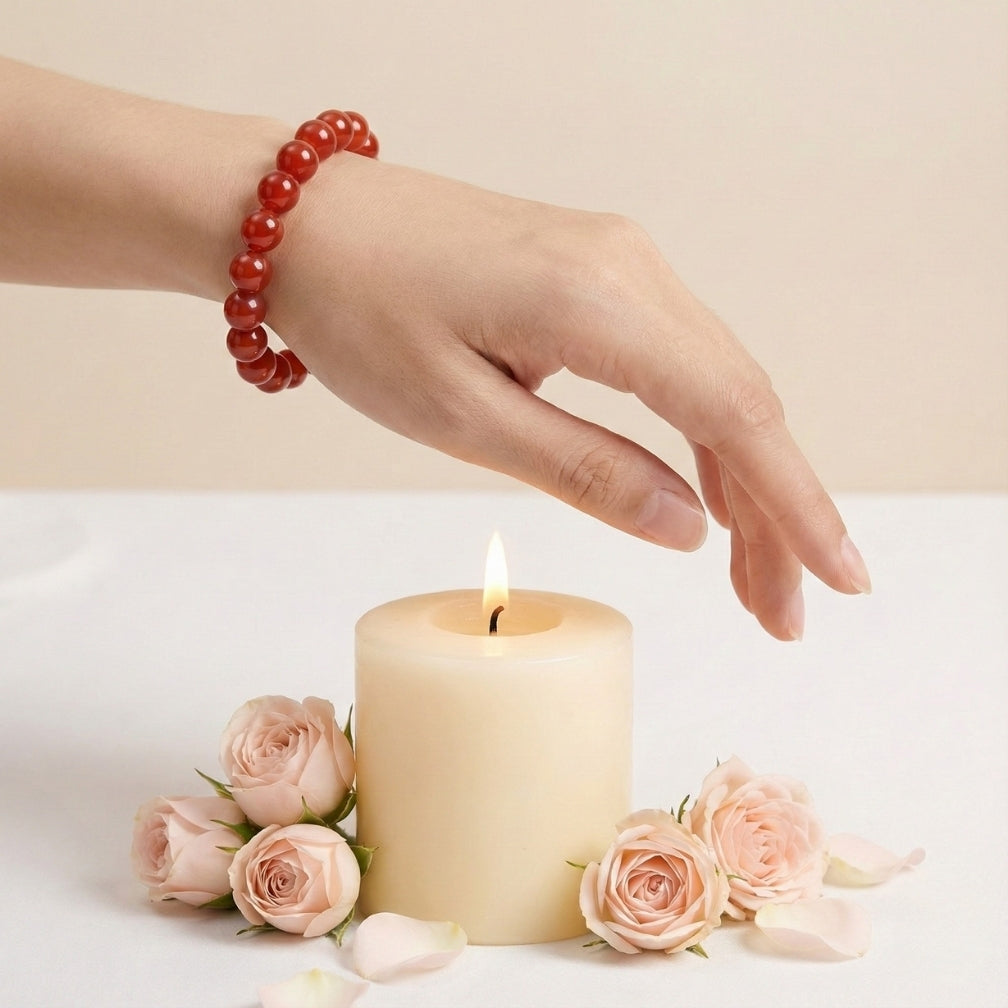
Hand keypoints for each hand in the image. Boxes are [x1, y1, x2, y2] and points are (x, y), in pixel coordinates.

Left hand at [267, 156, 871, 640]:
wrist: (298, 223)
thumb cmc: (358, 313)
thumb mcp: (461, 415)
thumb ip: (585, 469)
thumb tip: (690, 525)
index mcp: (596, 302)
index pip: (732, 414)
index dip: (796, 505)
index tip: (838, 581)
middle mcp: (630, 267)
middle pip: (742, 400)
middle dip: (776, 514)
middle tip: (784, 612)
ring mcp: (619, 260)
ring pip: (717, 380)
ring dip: (745, 479)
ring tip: (751, 576)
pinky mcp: (597, 270)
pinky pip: (677, 358)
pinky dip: (702, 431)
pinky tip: (707, 491)